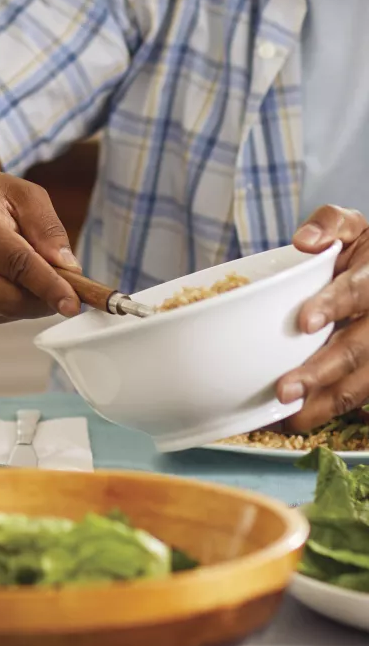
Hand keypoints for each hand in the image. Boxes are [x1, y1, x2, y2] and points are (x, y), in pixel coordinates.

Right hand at [0, 166, 81, 322]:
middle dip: (45, 299)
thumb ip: (48, 227)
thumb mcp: (23, 194)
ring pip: (5, 310)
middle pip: (10, 298)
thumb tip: (67, 268)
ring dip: (30, 300)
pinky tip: (6, 277)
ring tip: (27, 269)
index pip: (15, 263)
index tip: (73, 303)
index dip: (48, 285)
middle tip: (67, 287)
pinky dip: (12, 303)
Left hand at [276, 205, 368, 429]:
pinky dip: (343, 411)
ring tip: (293, 418)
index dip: (334, 304)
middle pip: (361, 347)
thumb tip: (303, 241)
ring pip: (367, 381)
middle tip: (284, 390)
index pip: (360, 290)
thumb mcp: (353, 226)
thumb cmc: (366, 252)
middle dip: (323, 371)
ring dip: (330, 402)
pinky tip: (311, 422)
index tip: (305, 321)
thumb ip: (330, 224)